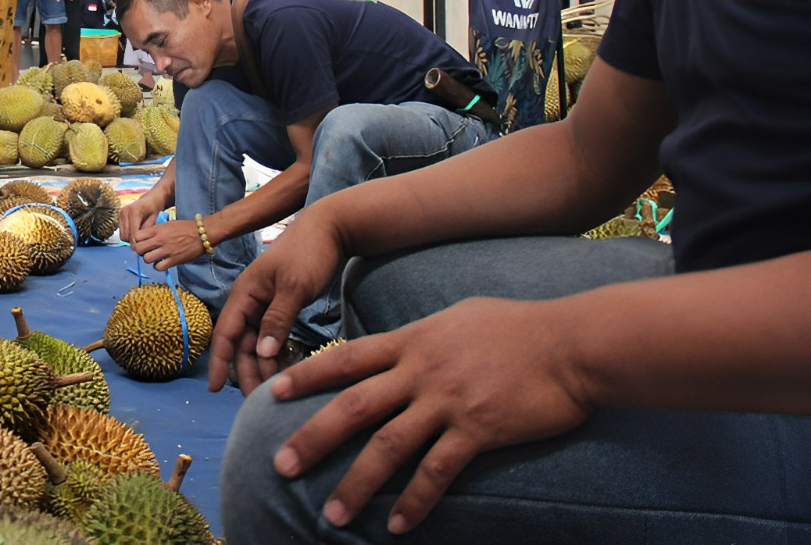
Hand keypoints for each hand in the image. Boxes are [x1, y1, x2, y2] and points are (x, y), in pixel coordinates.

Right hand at [117, 187, 165, 243]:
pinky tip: (136, 232)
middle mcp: (124, 212)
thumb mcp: (154, 219)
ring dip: (130, 239)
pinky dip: (128, 234)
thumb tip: (141, 242)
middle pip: (126, 236)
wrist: (150, 199)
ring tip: (140, 237)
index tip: (145, 247)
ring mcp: (120, 214)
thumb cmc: (155, 208)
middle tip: (144, 243)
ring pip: (122, 236)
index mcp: (134, 211)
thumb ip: (147, 230)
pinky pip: (121, 232)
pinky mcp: (118, 216)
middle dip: (134, 242)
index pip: (132, 234)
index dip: (138, 243)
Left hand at [131, 218, 206, 270]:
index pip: (136, 236)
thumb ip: (155, 230)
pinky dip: (158, 266)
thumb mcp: (167, 224)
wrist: (202, 233)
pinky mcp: (173, 260)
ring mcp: (166, 250)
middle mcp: (159, 240)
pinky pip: (158, 267)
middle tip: (146, 251)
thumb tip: (145, 238)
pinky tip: (162, 262)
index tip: (141, 242)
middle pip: (138, 249)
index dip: (137, 241)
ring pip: (146, 259)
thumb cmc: (185, 227)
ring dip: (149, 259)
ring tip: (154, 257)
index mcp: (157, 229)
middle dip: (140, 251)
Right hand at [208, 208, 345, 394]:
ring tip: (274, 391)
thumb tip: (260, 352)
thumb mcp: (295, 287)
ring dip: (262, 366)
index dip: (219, 361)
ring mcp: (266, 306)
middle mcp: (251, 302)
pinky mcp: (282, 309)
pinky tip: (287, 371)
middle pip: (241, 344)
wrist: (332, 230)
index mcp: (245, 293)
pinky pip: (273, 337)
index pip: (225, 332)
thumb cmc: (309, 253)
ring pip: (258, 343)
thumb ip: (277, 319)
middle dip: (246, 371)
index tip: (215, 389)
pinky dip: (277, 354)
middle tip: (256, 401)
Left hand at [269, 298, 593, 534]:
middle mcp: (420, 370)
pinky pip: (437, 470)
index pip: (346, 358)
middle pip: (353, 406)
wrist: (570, 343)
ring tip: (331, 515)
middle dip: (313, 438)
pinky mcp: (478, 429)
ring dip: (356, 483)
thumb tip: (398, 346)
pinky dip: (415, 500)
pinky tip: (398, 525)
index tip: (272, 394)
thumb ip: (420, 337)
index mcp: (411, 341)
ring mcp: (447, 400)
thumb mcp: (456, 318)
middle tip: (280, 465)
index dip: (307, 376)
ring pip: (388, 445)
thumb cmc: (516, 327)